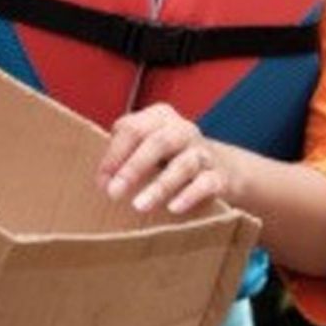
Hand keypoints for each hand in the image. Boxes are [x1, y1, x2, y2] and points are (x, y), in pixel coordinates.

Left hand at [98, 103, 233, 215]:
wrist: (224, 168)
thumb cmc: (170, 157)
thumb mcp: (146, 146)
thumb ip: (124, 156)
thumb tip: (103, 182)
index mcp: (160, 116)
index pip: (133, 128)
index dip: (114, 155)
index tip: (102, 181)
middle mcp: (183, 129)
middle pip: (158, 142)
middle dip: (133, 168)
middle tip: (114, 193)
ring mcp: (203, 152)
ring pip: (183, 165)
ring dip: (159, 186)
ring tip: (139, 206)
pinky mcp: (219, 176)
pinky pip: (206, 184)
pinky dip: (189, 196)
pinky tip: (173, 208)